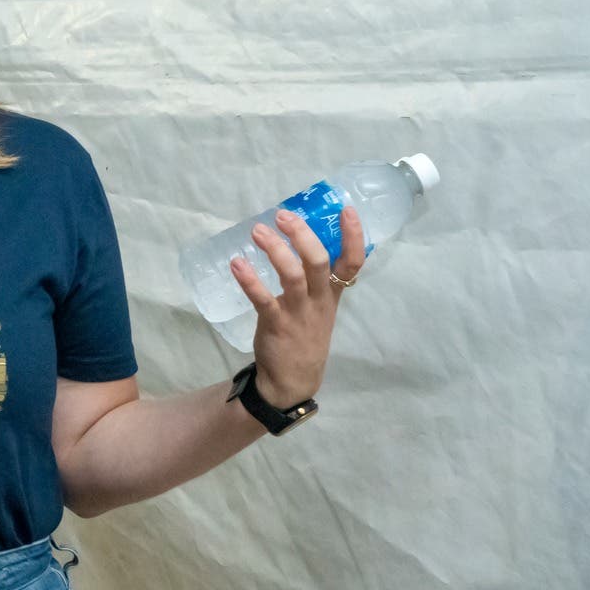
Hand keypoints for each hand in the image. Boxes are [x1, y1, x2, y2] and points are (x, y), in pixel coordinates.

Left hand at [231, 206, 366, 405]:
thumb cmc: (303, 336)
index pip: (352, 263)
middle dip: (303, 235)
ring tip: (257, 231)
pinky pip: (263, 299)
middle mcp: (318, 301)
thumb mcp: (319, 308)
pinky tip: (237, 264)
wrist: (292, 380)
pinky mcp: (276, 325)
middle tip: (283, 215)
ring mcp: (298, 313)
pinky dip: (250, 280)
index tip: (346, 209)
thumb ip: (315, 280)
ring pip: (293, 276)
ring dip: (275, 250)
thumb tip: (299, 242)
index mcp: (331, 295)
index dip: (352, 236)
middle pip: (319, 263)